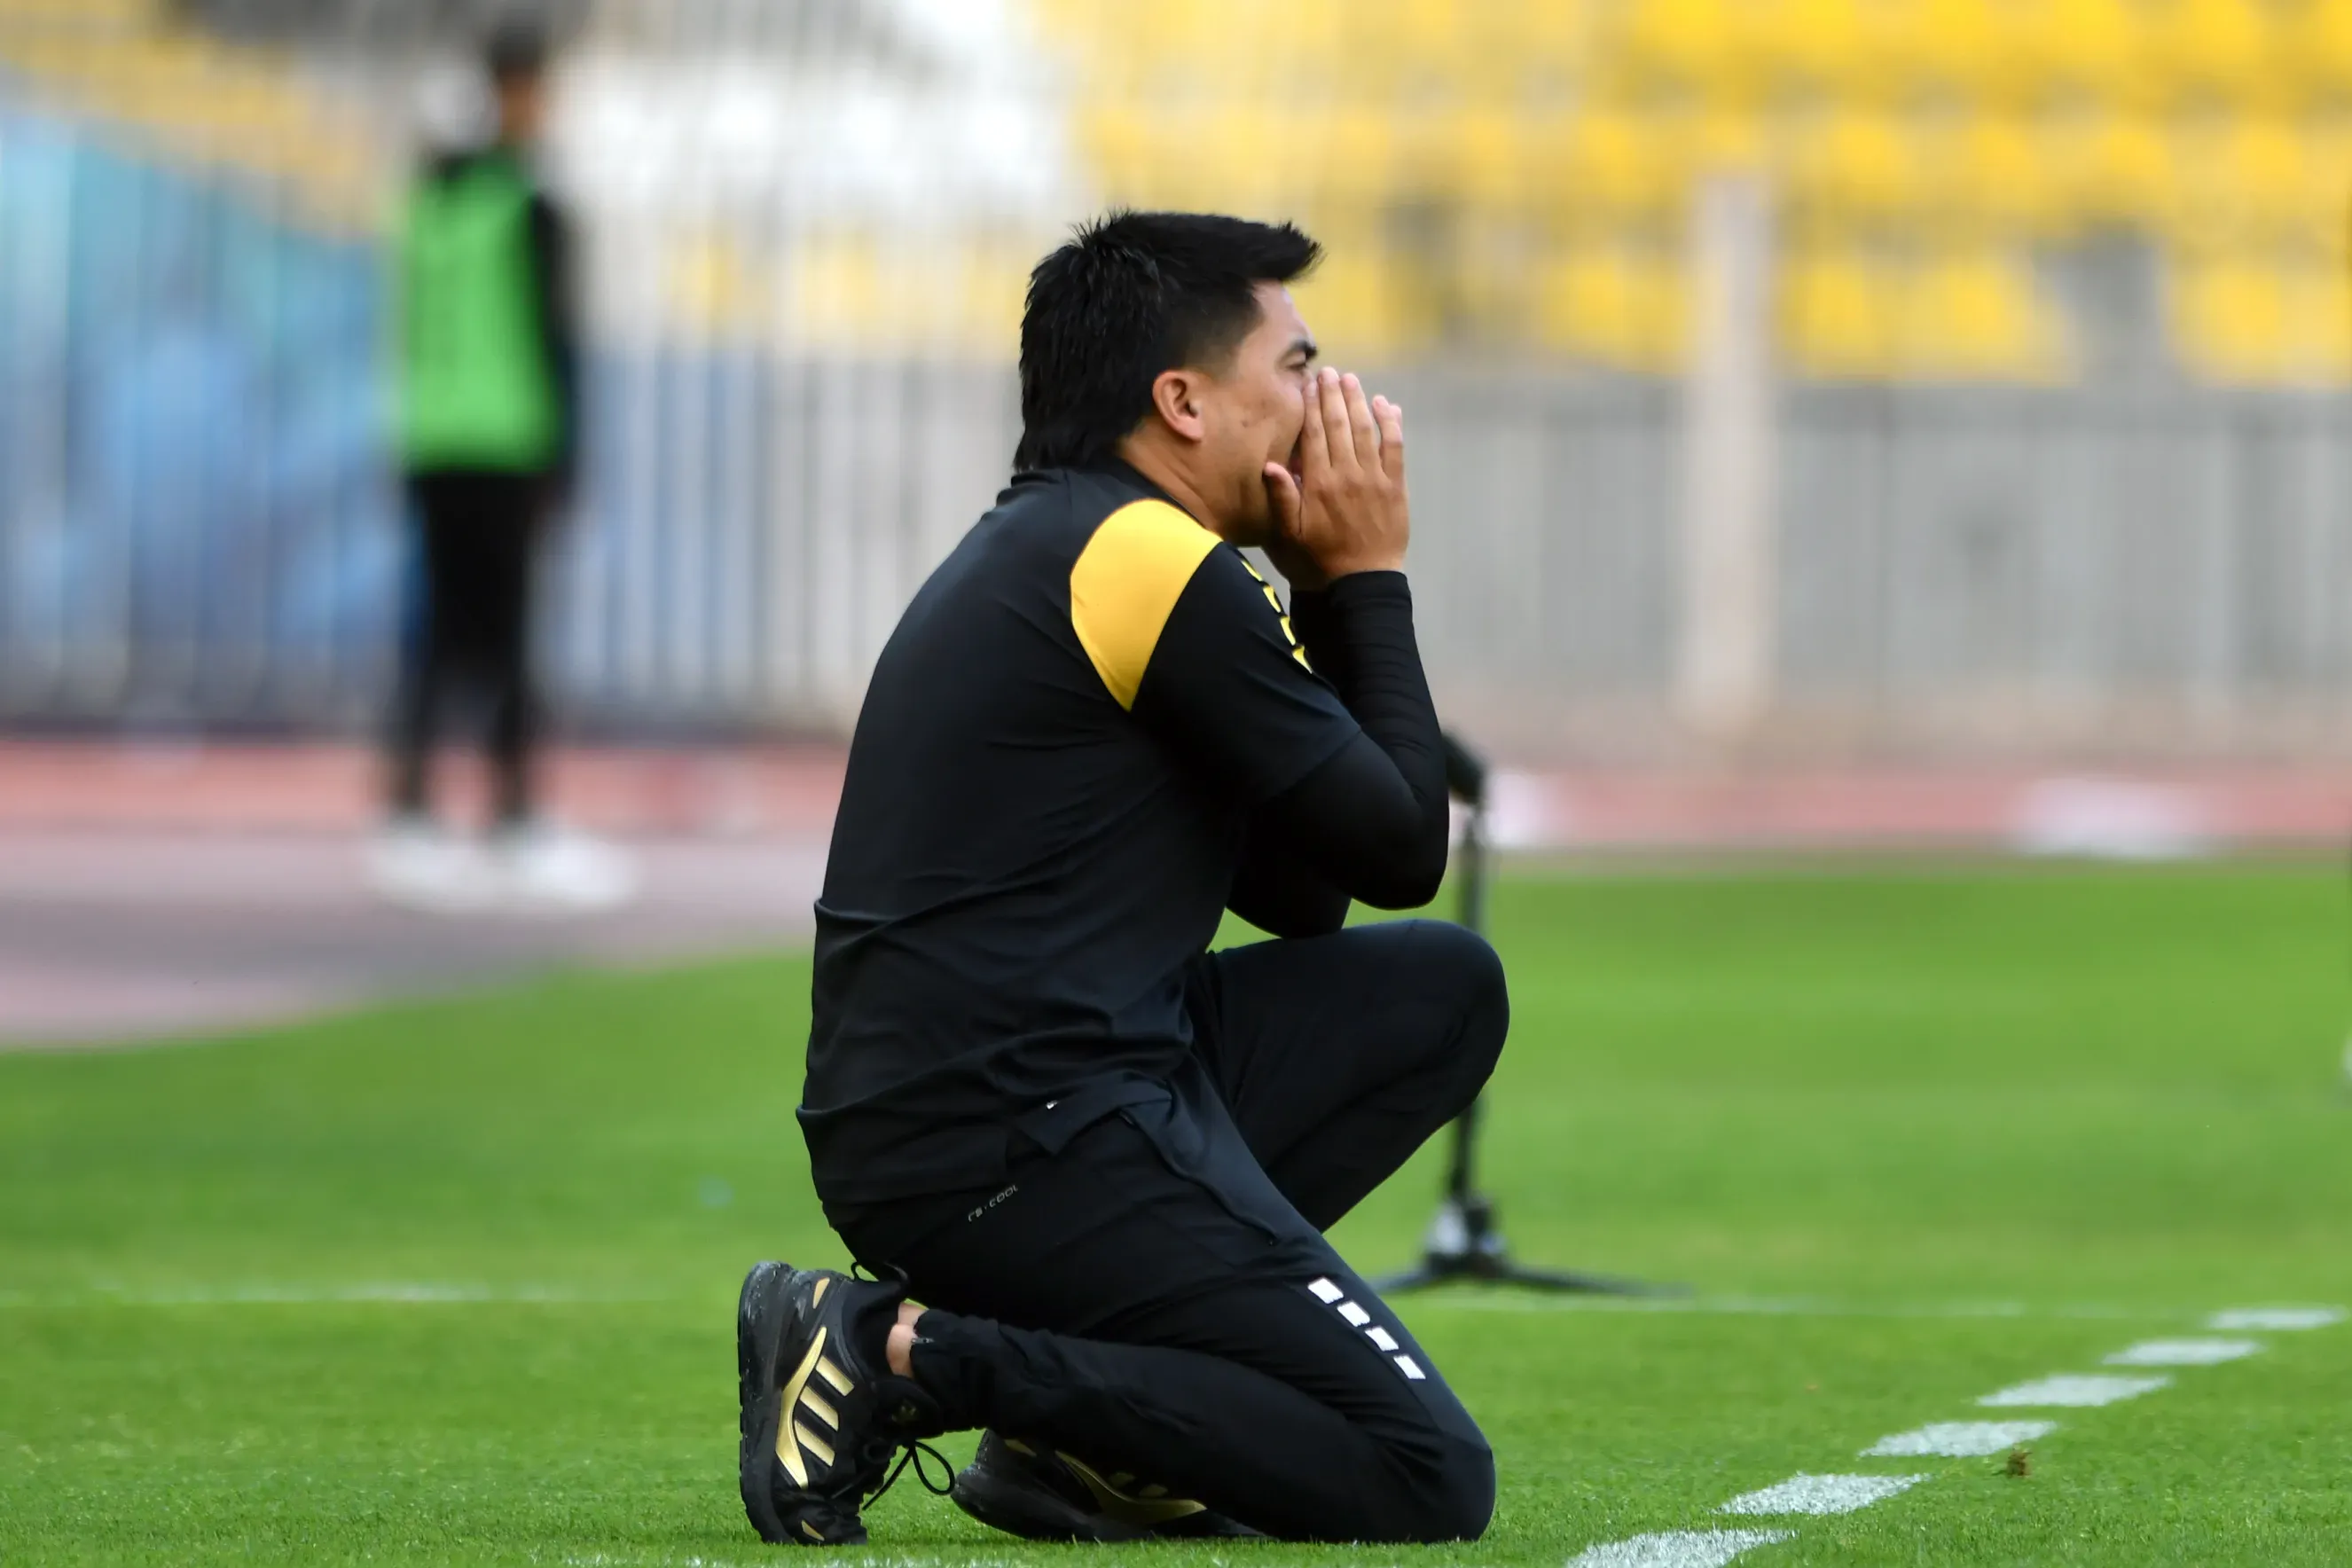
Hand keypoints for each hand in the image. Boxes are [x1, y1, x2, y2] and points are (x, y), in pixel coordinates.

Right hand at [1262, 367, 1407, 587]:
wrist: (1362, 582)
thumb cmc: (1320, 559)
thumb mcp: (1290, 535)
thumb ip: (1282, 498)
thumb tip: (1271, 463)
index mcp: (1319, 484)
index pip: (1315, 435)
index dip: (1311, 406)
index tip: (1308, 384)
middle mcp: (1347, 475)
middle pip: (1340, 425)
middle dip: (1332, 395)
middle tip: (1328, 371)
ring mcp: (1374, 478)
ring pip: (1366, 429)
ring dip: (1358, 401)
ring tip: (1350, 379)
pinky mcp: (1395, 486)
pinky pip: (1395, 447)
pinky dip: (1390, 423)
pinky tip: (1384, 405)